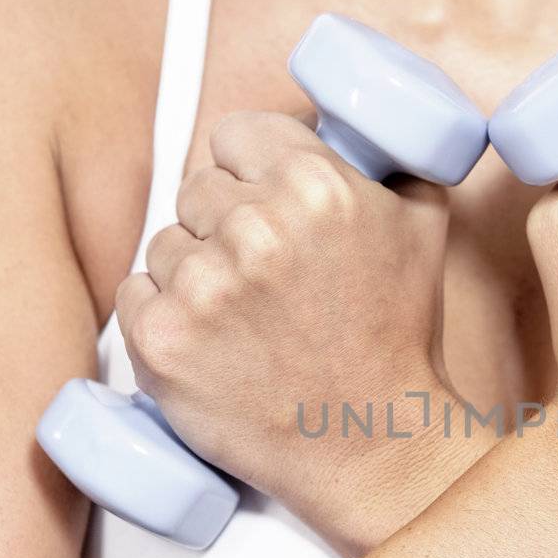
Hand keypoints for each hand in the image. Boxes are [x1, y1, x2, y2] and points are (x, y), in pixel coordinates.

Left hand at [115, 111, 474, 553]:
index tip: (265, 206)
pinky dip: (164, 316)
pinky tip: (215, 344)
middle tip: (267, 279)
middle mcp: (255, 227)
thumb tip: (359, 114)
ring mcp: (202, 286)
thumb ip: (391, 156)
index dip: (250, 172)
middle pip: (198, 189)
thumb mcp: (422, 226)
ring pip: (165, 244)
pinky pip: (135, 294)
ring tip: (248, 322)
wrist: (371, 443)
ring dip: (196, 274)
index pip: (234, 135)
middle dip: (226, 225)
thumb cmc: (396, 338)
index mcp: (315, 184)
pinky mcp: (161, 340)